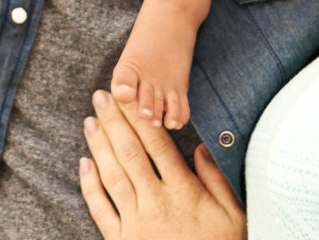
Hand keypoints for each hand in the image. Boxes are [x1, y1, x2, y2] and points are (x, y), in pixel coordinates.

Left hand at [79, 90, 243, 239]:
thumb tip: (202, 147)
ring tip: (90, 121)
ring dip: (99, 146)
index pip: (157, 144)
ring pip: (112, 175)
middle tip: (101, 95)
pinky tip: (84, 164)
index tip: (128, 95)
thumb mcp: (233, 216)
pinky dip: (89, 185)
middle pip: (129, 153)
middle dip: (114, 121)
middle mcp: (155, 203)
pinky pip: (100, 209)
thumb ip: (217, 179)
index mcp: (183, 192)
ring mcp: (135, 222)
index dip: (140, 117)